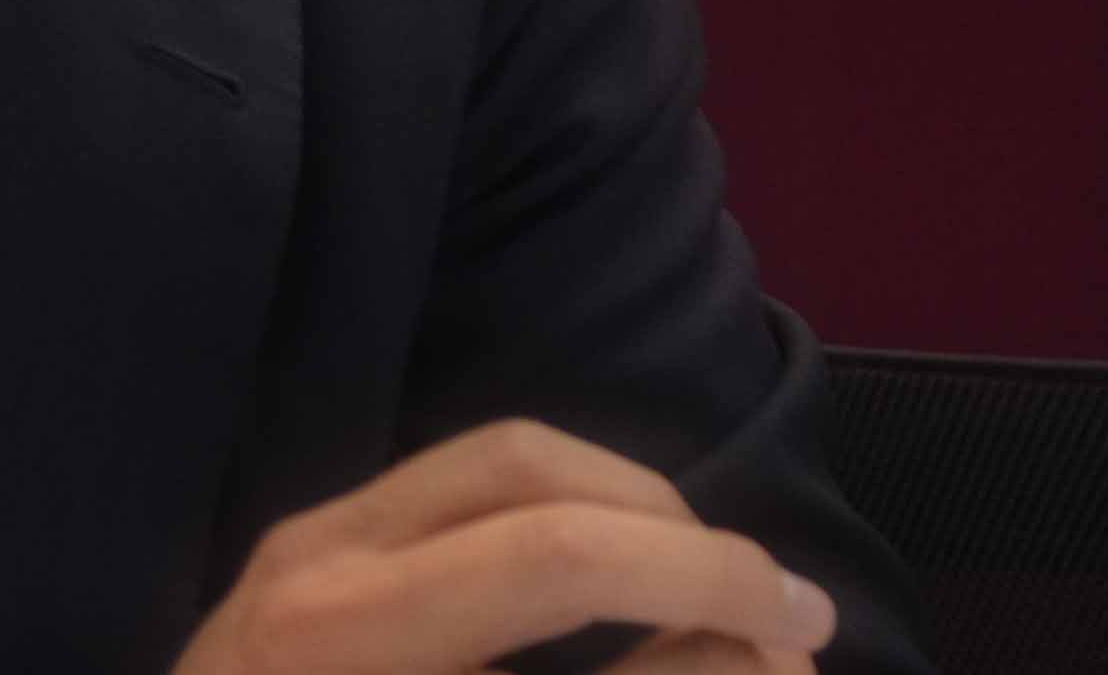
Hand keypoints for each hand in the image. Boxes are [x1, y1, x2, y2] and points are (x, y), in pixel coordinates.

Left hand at [170, 419, 837, 673]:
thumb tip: (746, 648)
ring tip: (701, 585)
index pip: (554, 550)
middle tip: (767, 600)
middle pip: (528, 466)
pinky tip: (611, 579)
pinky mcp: (309, 546)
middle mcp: (320, 557)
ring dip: (619, 505)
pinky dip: (556, 516)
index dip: (704, 575)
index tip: (802, 624)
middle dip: (672, 522)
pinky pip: (455, 492)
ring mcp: (305, 540)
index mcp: (352, 632)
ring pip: (494, 459)